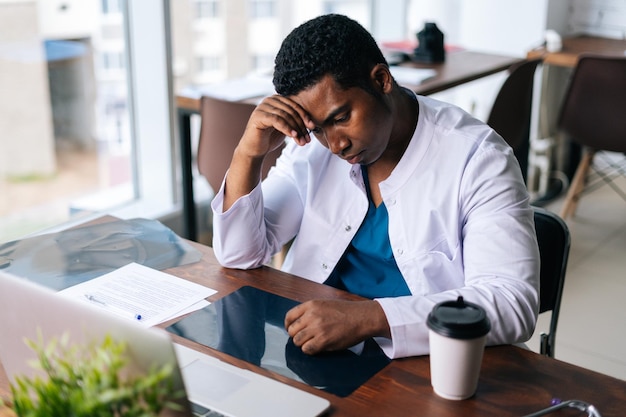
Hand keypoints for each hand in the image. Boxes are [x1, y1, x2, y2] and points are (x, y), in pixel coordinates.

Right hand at [223, 95, 313, 209]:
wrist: (255, 150)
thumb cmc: (270, 138)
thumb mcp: (286, 127)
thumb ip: (295, 121)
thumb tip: (312, 123)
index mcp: (276, 100)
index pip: (295, 106)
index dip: (305, 116)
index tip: (313, 127)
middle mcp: (269, 101)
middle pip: (291, 111)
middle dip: (301, 125)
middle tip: (307, 139)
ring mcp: (262, 107)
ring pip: (285, 116)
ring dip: (296, 130)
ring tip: (302, 141)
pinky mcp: (258, 116)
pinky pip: (277, 120)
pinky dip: (287, 128)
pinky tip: (294, 136)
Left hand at [284, 299, 389, 354]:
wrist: (362, 317)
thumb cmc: (347, 311)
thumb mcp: (325, 304)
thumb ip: (311, 311)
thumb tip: (299, 323)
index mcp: (311, 305)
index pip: (289, 316)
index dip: (288, 325)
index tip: (291, 329)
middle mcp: (312, 316)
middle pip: (292, 330)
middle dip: (296, 336)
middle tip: (305, 338)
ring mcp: (317, 328)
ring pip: (297, 341)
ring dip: (303, 344)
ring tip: (312, 342)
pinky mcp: (323, 341)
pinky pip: (307, 349)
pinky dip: (310, 350)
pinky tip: (317, 347)